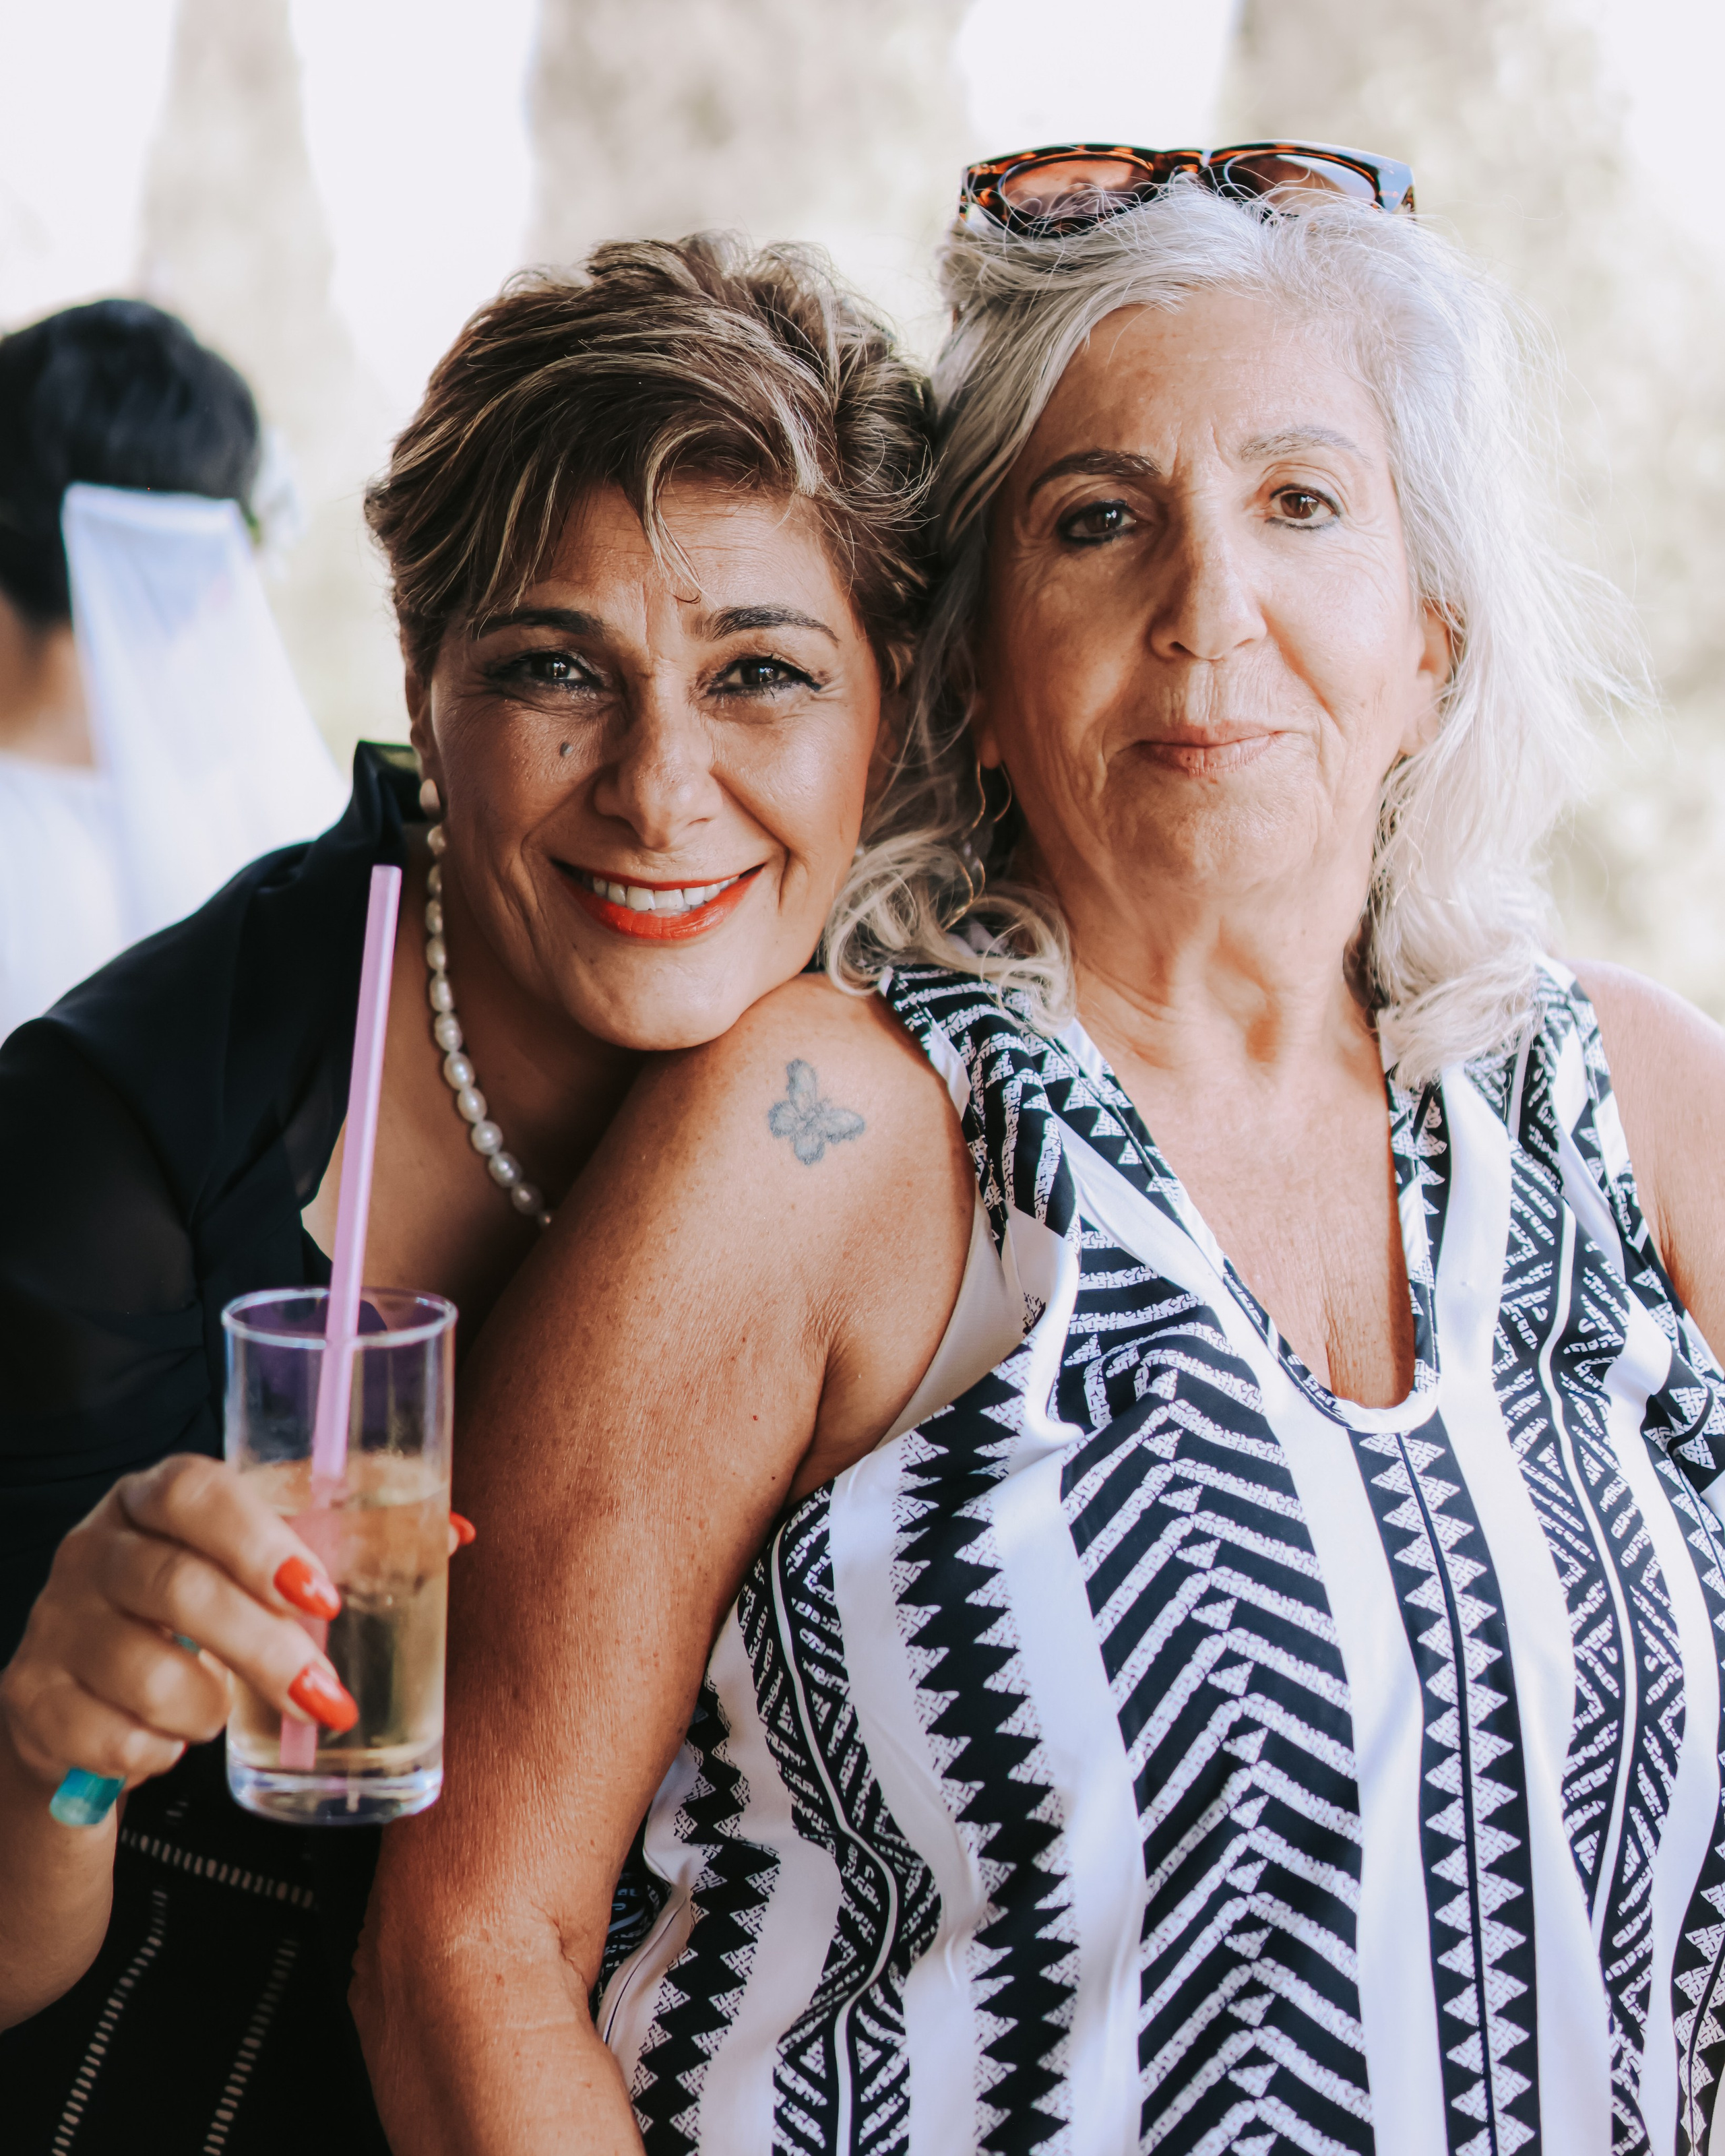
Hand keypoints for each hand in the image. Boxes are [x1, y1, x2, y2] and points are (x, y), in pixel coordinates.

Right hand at [0, 1454, 356, 1801]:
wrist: (87, 1701)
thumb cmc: (191, 1620)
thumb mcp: (252, 1571)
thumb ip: (337, 1551)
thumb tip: (446, 1536)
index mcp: (152, 1497)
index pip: (195, 1492)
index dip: (259, 1542)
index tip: (320, 1596)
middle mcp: (93, 1548)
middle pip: (180, 1588)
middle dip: (266, 1649)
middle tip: (323, 1694)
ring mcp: (54, 1620)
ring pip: (148, 1674)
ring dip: (207, 1708)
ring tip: (219, 1710)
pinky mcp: (30, 1696)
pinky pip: (113, 1738)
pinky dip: (157, 1751)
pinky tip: (162, 1737)